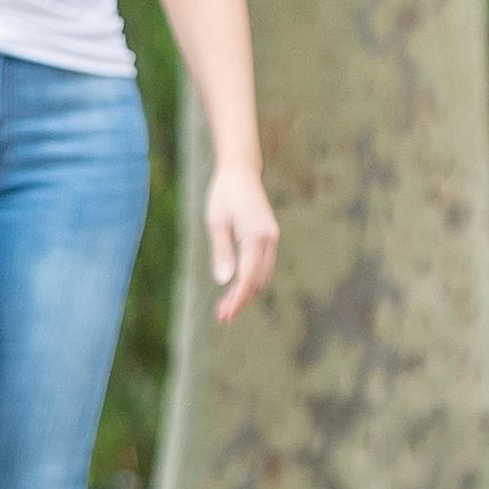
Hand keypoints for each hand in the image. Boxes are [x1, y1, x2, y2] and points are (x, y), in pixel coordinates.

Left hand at [200, 162, 278, 321]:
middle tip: (221, 316)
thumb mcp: (216, 221)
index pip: (247, 276)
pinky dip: (250, 280)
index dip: (237, 298)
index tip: (225, 315)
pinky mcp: (268, 238)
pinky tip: (235, 289)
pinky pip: (262, 266)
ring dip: (246, 293)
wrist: (241, 172)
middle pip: (258, 280)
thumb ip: (222, 251)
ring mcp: (271, 239)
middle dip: (241, 300)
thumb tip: (224, 281)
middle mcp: (269, 239)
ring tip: (224, 308)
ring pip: (262, 276)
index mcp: (256, 236)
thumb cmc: (224, 194)